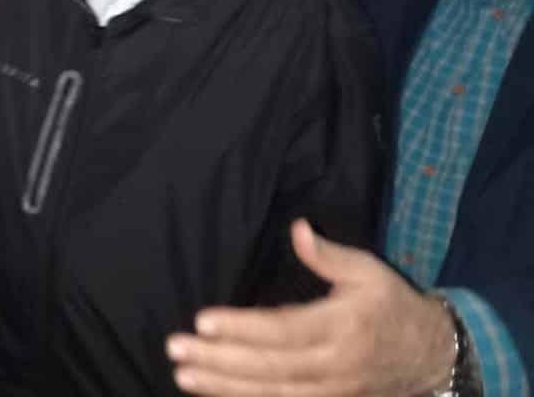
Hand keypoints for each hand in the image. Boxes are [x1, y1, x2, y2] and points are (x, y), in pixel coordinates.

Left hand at [166, 219, 455, 396]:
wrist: (433, 355)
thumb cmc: (391, 305)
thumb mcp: (369, 272)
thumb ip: (329, 256)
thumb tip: (297, 229)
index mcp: (342, 327)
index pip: (284, 330)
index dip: (242, 327)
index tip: (203, 320)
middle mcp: (334, 366)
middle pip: (269, 367)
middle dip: (218, 359)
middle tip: (176, 348)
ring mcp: (332, 392)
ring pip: (272, 394)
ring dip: (223, 386)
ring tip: (184, 375)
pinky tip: (214, 394)